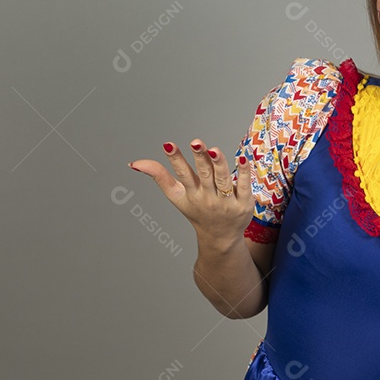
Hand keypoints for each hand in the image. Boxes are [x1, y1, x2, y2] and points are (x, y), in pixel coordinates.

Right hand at [128, 140, 253, 243]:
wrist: (220, 237)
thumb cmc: (197, 211)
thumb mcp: (176, 196)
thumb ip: (159, 177)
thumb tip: (135, 163)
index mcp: (191, 194)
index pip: (182, 175)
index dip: (175, 159)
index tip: (168, 144)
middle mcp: (208, 197)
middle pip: (204, 175)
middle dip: (200, 158)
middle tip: (196, 142)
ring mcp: (227, 201)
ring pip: (223, 179)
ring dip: (219, 164)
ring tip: (214, 149)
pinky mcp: (244, 203)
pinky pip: (244, 185)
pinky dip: (243, 173)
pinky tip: (242, 159)